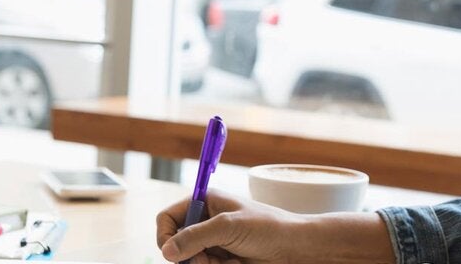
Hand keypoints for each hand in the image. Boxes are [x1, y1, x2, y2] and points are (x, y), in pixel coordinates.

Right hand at [155, 190, 306, 262]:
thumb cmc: (268, 228)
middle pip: (175, 244)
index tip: (172, 253)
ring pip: (189, 261)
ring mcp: (213, 243)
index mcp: (204, 202)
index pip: (167, 218)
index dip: (164, 235)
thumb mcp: (228, 227)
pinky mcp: (222, 261)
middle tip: (205, 261)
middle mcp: (205, 222)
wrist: (296, 249)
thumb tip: (166, 252)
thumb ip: (195, 237)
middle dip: (187, 256)